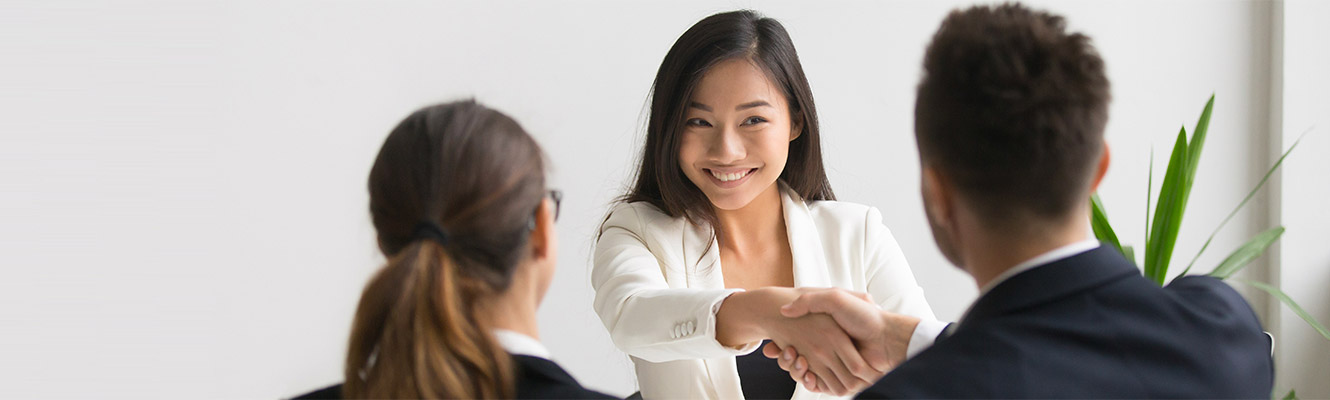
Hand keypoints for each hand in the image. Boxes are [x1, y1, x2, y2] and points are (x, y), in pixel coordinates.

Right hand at [763, 288, 920, 392]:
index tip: (772, 346)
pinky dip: (809, 382)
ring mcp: (834, 363)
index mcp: (825, 331)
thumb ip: (809, 302)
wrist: (888, 339)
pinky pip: (819, 384)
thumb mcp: (834, 298)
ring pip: (805, 371)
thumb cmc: (865, 317)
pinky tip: (805, 375)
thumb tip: (785, 310)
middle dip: (786, 358)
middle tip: (777, 353)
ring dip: (795, 370)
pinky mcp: (841, 378)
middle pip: (797, 357)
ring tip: (791, 362)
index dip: (783, 344)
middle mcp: (828, 347)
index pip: (795, 340)